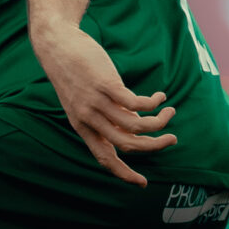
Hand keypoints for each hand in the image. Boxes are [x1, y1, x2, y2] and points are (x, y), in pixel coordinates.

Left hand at [31, 20, 177, 185]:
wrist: (56, 46)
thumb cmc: (72, 73)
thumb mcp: (83, 101)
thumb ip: (104, 116)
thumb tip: (132, 125)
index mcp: (82, 127)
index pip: (104, 158)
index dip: (124, 174)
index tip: (142, 183)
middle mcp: (89, 119)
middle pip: (128, 144)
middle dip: (154, 146)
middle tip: (172, 140)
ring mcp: (97, 103)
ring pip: (136, 125)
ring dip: (159, 123)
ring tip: (171, 113)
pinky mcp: (106, 85)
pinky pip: (137, 103)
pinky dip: (153, 103)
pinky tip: (160, 97)